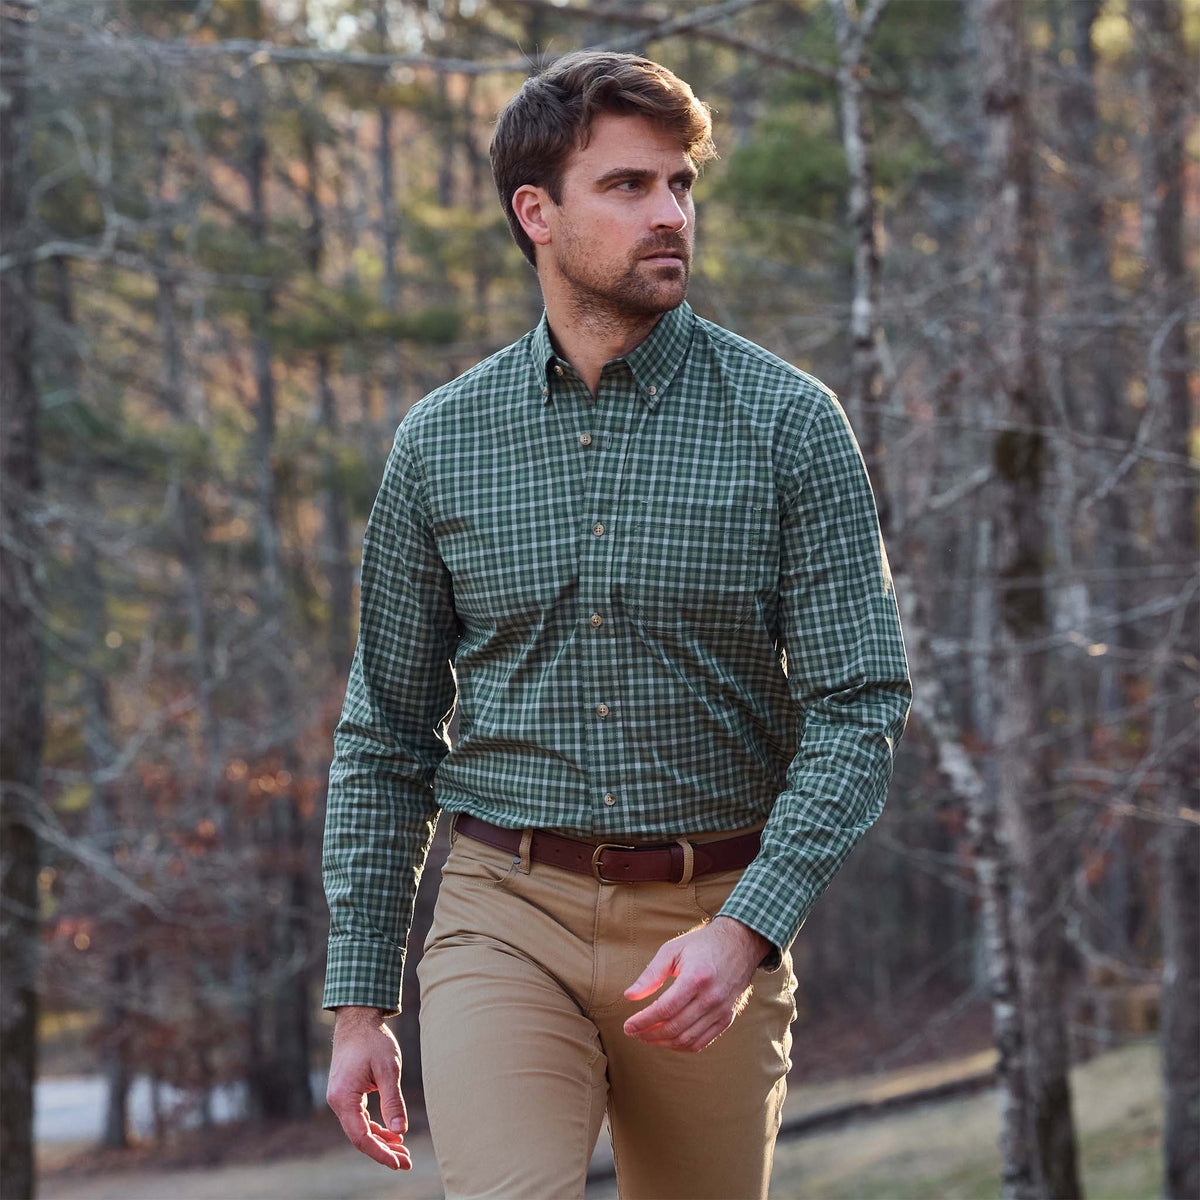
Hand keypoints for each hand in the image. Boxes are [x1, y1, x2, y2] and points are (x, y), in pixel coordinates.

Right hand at [326, 1006, 411, 1170]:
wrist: (358, 1019)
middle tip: (407, 1161)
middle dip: (384, 1150)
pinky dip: (376, 1127)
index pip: (361, 1137)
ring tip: (403, 1150)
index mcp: (344, 1098)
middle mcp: (337, 1102)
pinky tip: (392, 1133)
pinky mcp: (346, 1093)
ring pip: (360, 1128)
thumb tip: (400, 1132)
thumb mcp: (388, 1070)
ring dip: (381, 1140)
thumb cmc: (373, 1041)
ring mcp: (340, 1098)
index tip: (399, 1163)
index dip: (380, 1153)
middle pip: (360, 1137)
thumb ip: (393, 1102)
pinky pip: (360, 1118)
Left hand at [622, 916, 772, 1052]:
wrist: (739, 944)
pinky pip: (701, 1042)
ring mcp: (721, 1010)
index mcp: (696, 977)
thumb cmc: (702, 944)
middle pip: (674, 1027)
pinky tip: (667, 1039)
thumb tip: (629, 995)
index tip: (628, 1026)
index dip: (643, 1021)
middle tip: (633, 1032)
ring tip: (646, 1036)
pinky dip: (681, 1045)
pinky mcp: (727, 1018)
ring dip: (662, 1042)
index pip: (665, 1009)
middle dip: (648, 1034)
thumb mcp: (673, 950)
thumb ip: (651, 974)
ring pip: (686, 1039)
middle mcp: (711, 997)